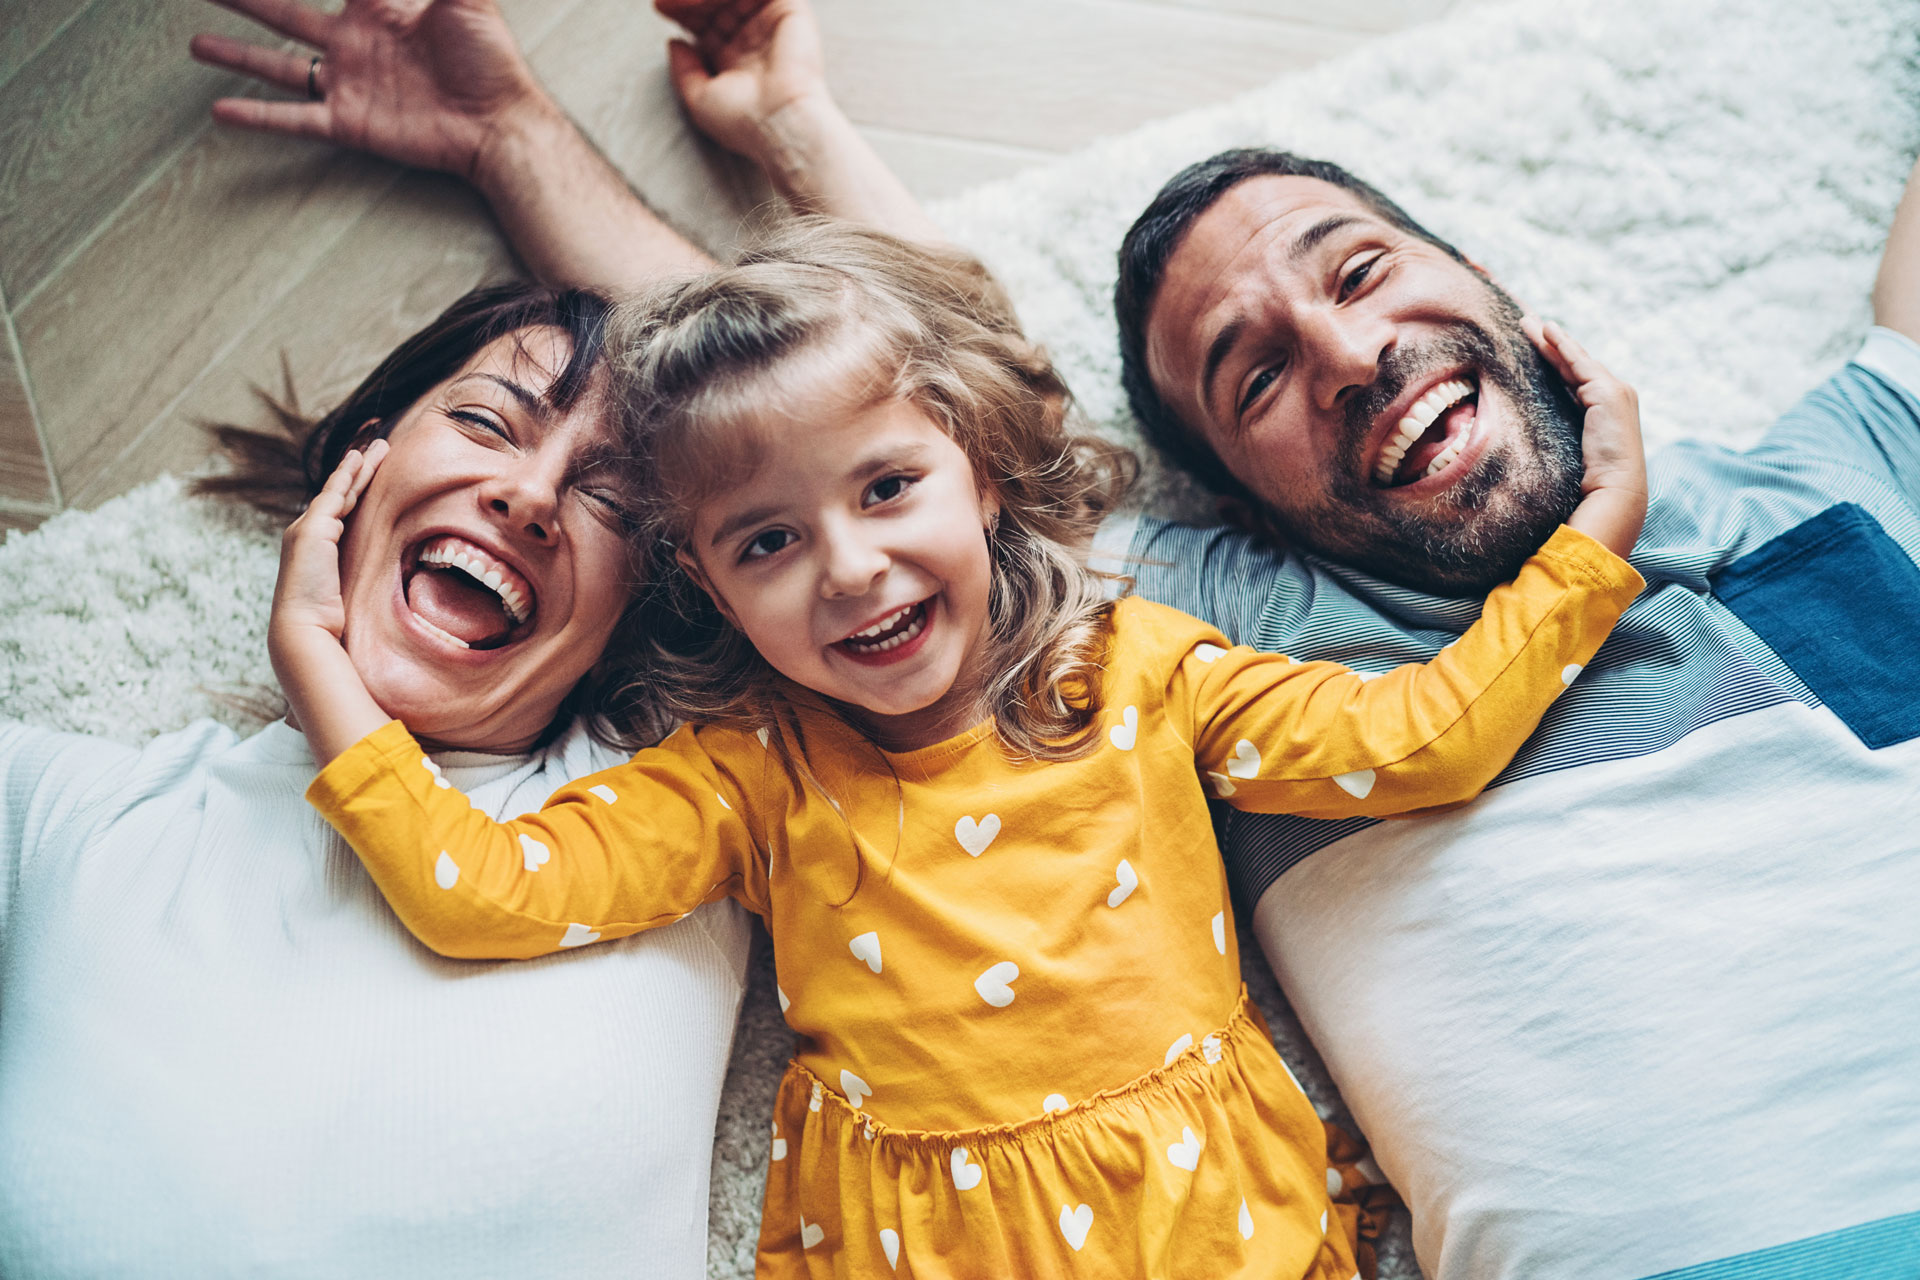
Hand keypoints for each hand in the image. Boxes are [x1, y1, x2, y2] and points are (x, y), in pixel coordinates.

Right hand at [190, 0, 547, 181]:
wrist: (501, 123)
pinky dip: (257, 116)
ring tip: (196, 43)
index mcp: (377, 8)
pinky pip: (294, 119)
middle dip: (244, 0)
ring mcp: (348, 84)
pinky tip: (220, 111)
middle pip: (282, 12)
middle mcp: (353, 43)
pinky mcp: (350, 123)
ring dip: (236, 53)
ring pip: (277, 63)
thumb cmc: (492, 60)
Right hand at [270, 440, 386, 651]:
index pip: (343, 512)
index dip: (358, 491)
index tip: (374, 473)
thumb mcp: (351, 596)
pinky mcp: (312, 530)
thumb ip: (362, 581)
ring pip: (340, 490)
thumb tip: (388, 585)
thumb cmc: (328, 622)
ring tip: (377, 446)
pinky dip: (347, 475)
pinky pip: (335, 495)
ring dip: (358, 466)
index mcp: (319, 548)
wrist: (304, 630)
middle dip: (359, 470)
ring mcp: (308, 530)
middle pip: (341, 494)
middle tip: (378, 447)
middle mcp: (309, 534)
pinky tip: (359, 458)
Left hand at [658, 0, 827, 160]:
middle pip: (718, 2)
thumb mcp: (700, 100)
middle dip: (691, 0)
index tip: (661, 7)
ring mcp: (772, 22)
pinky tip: (704, 1)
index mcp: (736, 58)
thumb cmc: (744, 122)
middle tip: (669, 2)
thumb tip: (674, 43)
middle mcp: (754, 39)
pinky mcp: (790, 10)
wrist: (778, 123)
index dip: (683, 10)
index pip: (707, 21)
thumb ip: (684, 71)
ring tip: (684, 2)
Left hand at [1525, 316, 1647, 559]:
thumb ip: (1549, 437)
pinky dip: (1563, 345)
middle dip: (1549, 342)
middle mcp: (1612, 397)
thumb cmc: (1583, 484)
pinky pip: (1579, 363)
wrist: (1611, 493)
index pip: (1571, 379)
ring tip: (1528, 321)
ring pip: (1574, 359)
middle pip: (1572, 364)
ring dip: (1551, 338)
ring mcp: (1614, 392)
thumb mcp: (1561, 453)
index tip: (1530, 344)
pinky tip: (1547, 330)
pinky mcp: (1610, 392)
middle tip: (1525, 321)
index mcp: (1600, 412)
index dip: (1550, 361)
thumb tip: (1513, 439)